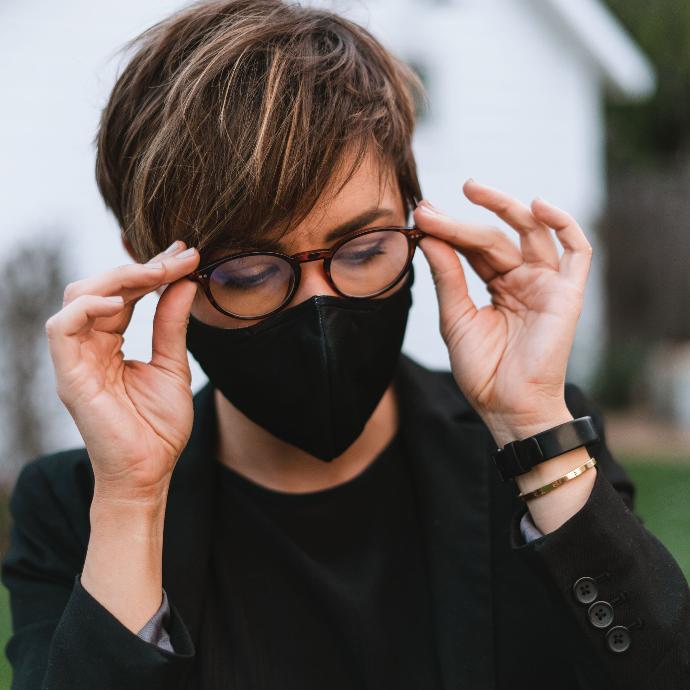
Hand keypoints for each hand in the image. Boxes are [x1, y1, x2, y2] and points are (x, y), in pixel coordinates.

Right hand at [45, 240, 200, 502]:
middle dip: (141, 267)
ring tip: (159, 272)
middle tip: (181, 257)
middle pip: (101, 287)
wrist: (150, 471)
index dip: (152, 270)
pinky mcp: (69, 376)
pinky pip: (62, 329)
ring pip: (79, 297)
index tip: (186, 254)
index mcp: (109, 343)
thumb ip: (171, 324)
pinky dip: (87, 307)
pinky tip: (120, 300)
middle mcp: (89, 346)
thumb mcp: (172, 365)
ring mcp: (76, 360)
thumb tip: (184, 282)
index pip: (124, 294)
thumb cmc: (159, 426)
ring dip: (119, 278)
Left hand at [414, 179, 592, 445]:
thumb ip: (447, 277)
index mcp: (497, 286)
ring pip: (529, 233)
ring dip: (504, 208)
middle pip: (494, 237)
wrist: (507, 407)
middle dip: (462, 222)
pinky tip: (537, 206)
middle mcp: (522, 279)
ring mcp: (546, 283)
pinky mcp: (568, 293)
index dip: (448, 230)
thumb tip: (428, 236)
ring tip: (473, 189)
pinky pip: (577, 250)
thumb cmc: (482, 371)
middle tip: (430, 209)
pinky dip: (563, 224)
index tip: (420, 215)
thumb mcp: (456, 319)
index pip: (472, 248)